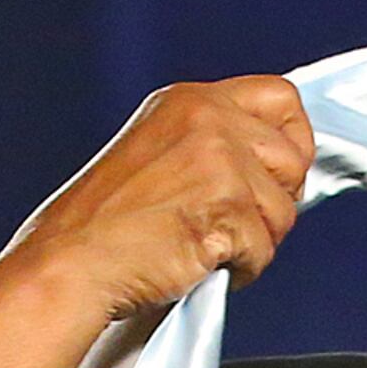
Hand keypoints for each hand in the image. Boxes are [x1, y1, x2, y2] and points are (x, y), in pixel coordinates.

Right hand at [8, 75, 314, 322]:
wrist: (71, 261)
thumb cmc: (106, 222)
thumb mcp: (159, 151)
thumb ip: (213, 145)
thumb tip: (274, 169)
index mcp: (191, 100)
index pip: (281, 98)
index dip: (292, 141)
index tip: (278, 175)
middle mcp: (208, 120)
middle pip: (294, 157)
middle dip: (277, 200)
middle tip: (237, 222)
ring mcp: (218, 161)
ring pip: (284, 211)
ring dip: (256, 241)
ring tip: (207, 246)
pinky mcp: (225, 207)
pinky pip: (264, 250)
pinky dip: (241, 269)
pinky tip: (200, 264)